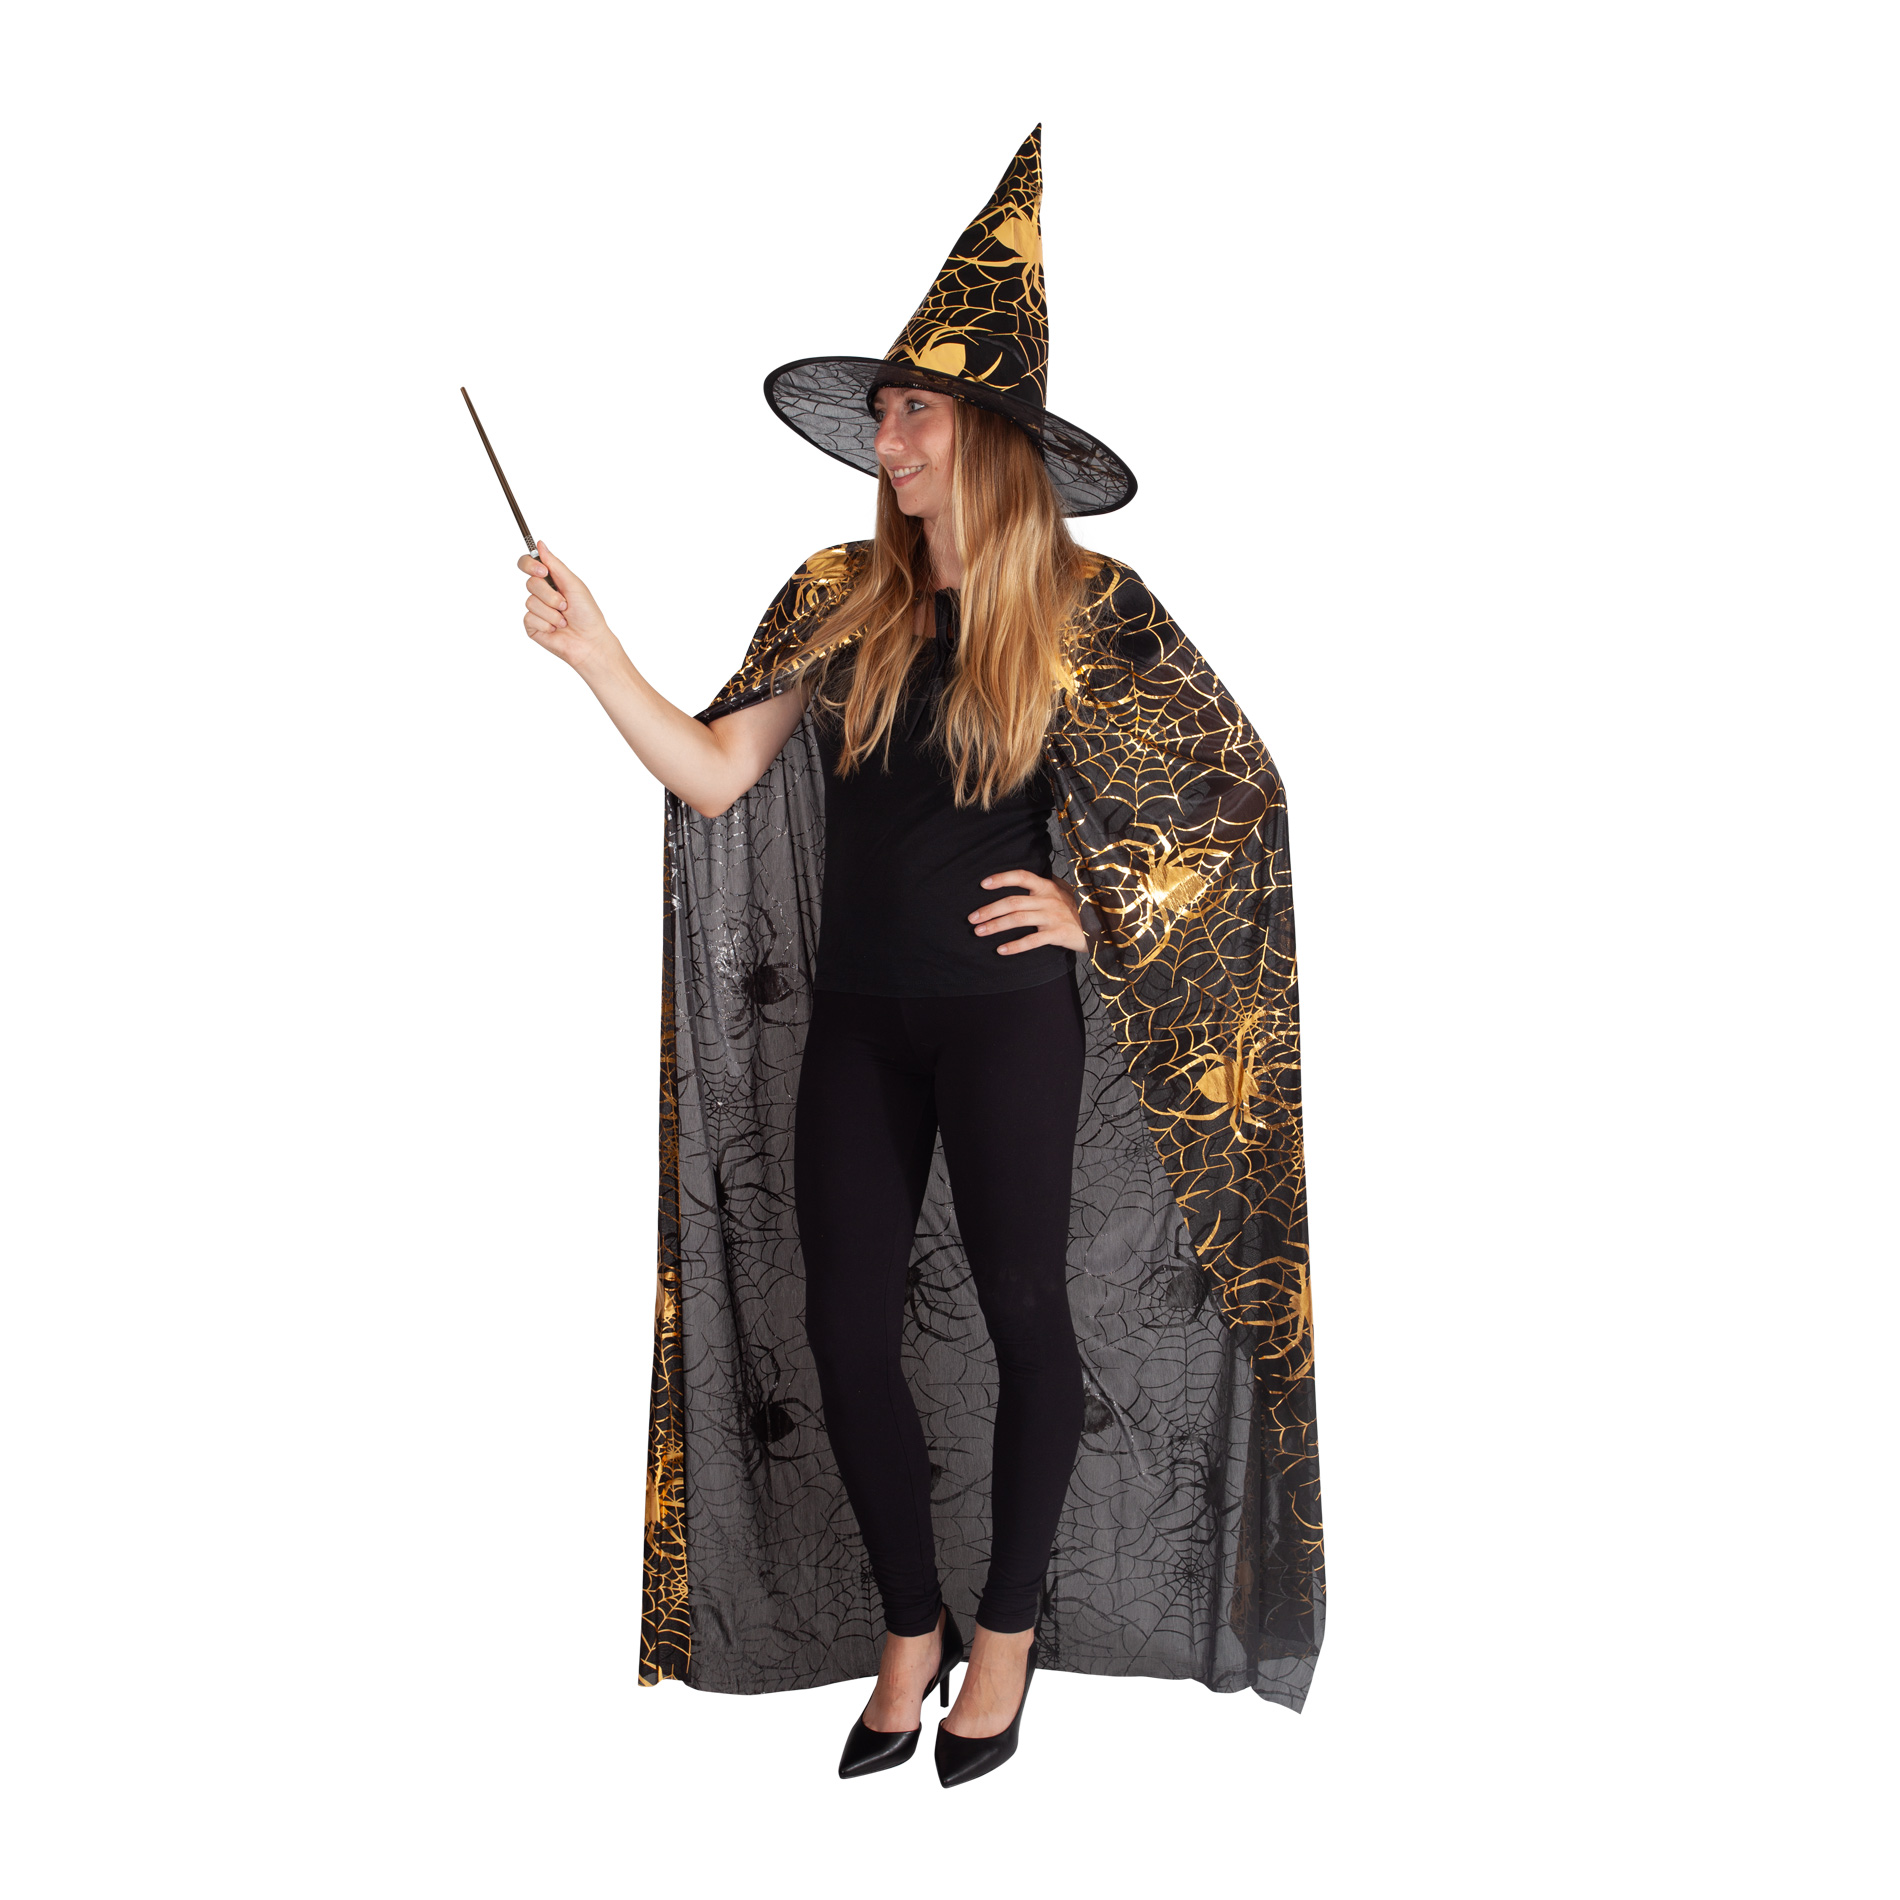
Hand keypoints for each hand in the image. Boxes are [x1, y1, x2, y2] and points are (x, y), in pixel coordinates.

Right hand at [517, 541, 620, 674]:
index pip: (528, 565)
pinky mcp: (532, 626)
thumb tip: (540, 544)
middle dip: (550, 595)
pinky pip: (530, 617)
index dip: (530, 565)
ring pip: (530, 602)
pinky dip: (546, 623)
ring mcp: (536, 610)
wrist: (590, 641)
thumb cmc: (587, 614)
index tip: (543, 571)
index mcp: (551, 581)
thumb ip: (555, 564)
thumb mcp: (573, 584)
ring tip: (564, 619)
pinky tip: (556, 629)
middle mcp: (541, 594)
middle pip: (530, 583)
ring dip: (552, 612)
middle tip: (565, 605)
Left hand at [969, 870, 1088, 954]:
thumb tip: (1025, 878)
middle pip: (1012, 901)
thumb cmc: (1079, 908)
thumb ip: (1045, 884)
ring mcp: (1053, 917)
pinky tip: (1001, 950)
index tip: (983, 884)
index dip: (1001, 878)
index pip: (1021, 876)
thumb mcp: (1064, 891)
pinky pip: (1032, 940)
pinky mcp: (1058, 934)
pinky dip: (1015, 946)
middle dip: (989, 909)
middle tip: (972, 918)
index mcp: (1047, 886)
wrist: (1102, 926)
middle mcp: (1048, 899)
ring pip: (1018, 919)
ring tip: (979, 932)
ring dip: (995, 926)